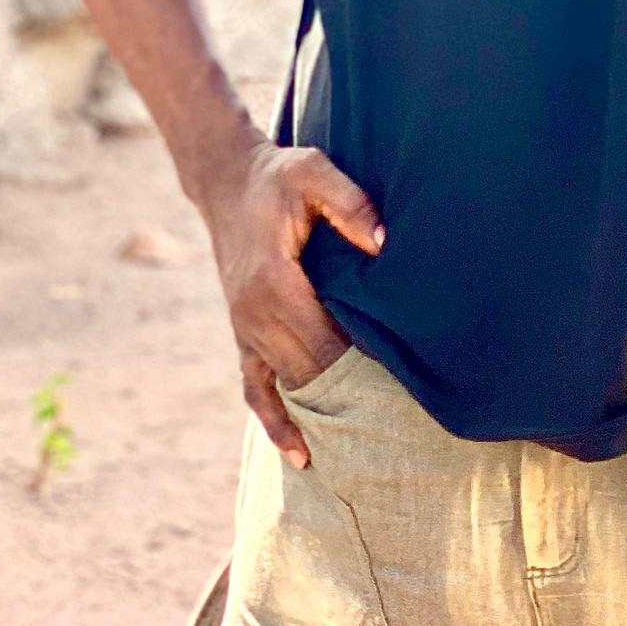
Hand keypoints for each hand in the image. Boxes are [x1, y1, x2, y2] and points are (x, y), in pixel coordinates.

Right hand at [195, 135, 384, 467]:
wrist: (227, 181)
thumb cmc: (277, 176)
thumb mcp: (312, 170)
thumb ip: (349, 202)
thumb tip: (383, 243)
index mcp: (272, 283)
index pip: (324, 342)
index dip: (360, 365)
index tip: (399, 387)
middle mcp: (252, 316)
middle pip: (308, 373)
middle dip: (349, 400)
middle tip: (398, 428)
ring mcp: (243, 331)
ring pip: (287, 386)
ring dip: (321, 415)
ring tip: (364, 452)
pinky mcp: (242, 335)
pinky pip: (255, 389)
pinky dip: (276, 423)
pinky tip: (301, 456)